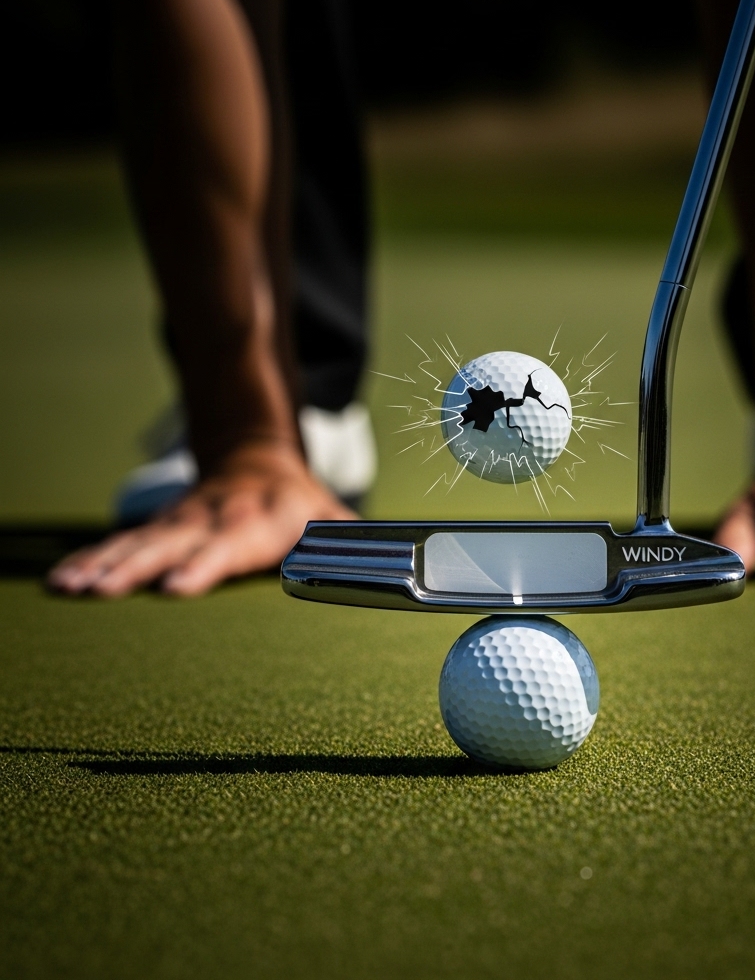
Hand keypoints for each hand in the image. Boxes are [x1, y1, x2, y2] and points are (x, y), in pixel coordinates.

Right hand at [48, 442, 355, 596]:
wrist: (255, 453)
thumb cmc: (298, 500)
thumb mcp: (330, 513)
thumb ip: (354, 540)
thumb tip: (400, 562)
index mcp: (260, 519)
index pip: (230, 543)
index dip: (205, 564)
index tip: (177, 586)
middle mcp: (214, 518)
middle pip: (172, 543)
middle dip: (135, 567)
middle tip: (100, 591)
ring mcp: (183, 521)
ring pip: (139, 541)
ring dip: (103, 565)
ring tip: (69, 588)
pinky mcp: (162, 525)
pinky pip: (123, 541)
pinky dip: (94, 558)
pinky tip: (64, 581)